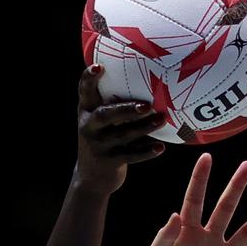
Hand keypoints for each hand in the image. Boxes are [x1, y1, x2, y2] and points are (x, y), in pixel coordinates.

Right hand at [75, 65, 165, 193]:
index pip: (84, 92)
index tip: (99, 66)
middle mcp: (88, 127)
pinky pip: (130, 155)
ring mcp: (98, 146)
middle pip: (105, 115)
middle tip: (146, 105)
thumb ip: (112, 105)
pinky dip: (146, 152)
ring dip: (144, 127)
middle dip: (126, 109)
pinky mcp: (109, 162)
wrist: (91, 179)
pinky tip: (161, 148)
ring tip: (162, 119)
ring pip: (123, 134)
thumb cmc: (102, 141)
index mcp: (86, 112)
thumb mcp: (99, 123)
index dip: (88, 79)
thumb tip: (146, 81)